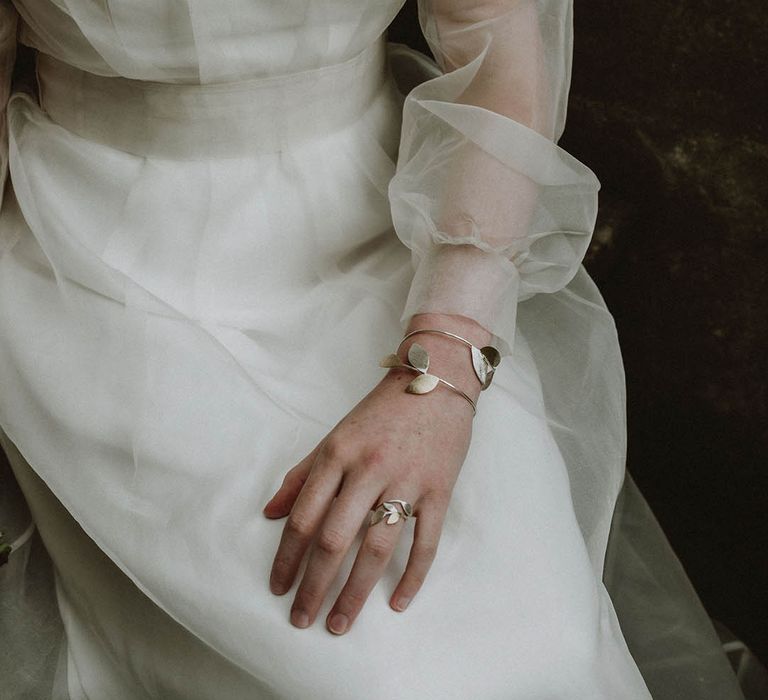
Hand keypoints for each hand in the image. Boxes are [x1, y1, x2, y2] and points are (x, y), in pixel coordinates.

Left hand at [263, 313, 490, 634]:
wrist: (437, 379)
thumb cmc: (381, 411)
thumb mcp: (335, 435)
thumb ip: (302, 474)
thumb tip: (271, 512)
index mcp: (337, 454)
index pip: (304, 517)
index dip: (287, 557)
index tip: (278, 588)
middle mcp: (368, 469)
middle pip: (334, 539)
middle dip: (314, 585)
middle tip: (302, 620)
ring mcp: (406, 481)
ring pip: (377, 547)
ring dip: (356, 592)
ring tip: (340, 624)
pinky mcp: (439, 490)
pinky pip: (425, 541)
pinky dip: (413, 575)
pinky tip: (398, 603)